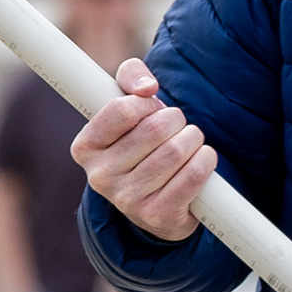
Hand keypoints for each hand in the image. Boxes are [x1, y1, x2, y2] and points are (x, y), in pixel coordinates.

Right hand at [72, 57, 215, 242]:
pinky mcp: (157, 215)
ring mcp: (127, 200)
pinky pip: (193, 174)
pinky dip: (206, 160)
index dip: (147, 104)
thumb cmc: (141, 144)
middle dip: (175, 120)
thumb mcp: (129, 105)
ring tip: (189, 143)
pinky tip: (201, 159)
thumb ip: (131, 76)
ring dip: (193, 138)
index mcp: (85, 148)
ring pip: (177, 150)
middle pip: (154, 128)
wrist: (157, 202)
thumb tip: (147, 87)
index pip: (123, 109)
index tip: (152, 110)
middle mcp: (100, 177)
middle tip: (176, 127)